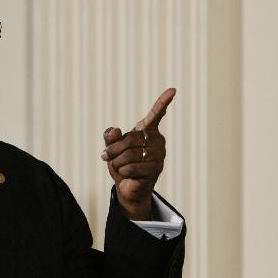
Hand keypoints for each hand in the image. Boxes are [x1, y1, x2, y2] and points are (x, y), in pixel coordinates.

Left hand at [101, 88, 175, 219]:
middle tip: (105, 156)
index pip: (156, 114)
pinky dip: (123, 171)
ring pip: (129, 154)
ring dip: (117, 162)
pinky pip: (132, 167)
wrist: (128, 186)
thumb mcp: (111, 148)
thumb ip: (110, 137)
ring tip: (118, 167)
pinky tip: (127, 174)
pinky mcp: (157, 169)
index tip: (173, 90)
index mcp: (147, 130)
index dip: (163, 102)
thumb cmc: (121, 163)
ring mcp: (159, 155)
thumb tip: (115, 130)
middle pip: (130, 139)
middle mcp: (157, 140)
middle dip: (113, 149)